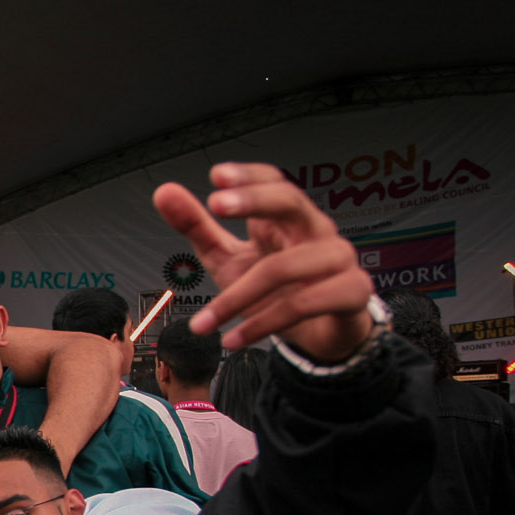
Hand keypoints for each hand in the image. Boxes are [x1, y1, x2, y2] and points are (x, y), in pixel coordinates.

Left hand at [154, 163, 376, 361]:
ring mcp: (338, 260)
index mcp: (286, 218)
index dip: (249, 176)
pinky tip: (232, 339)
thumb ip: (198, 227)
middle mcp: (315, 231)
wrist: (322, 334)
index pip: (273, 182)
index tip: (216, 175)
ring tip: (205, 321)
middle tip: (216, 204)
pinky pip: (304, 305)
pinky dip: (262, 325)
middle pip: (290, 201)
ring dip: (237, 297)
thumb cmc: (276, 291)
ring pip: (285, 267)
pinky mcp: (350, 293)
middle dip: (253, 200)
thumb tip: (164, 191)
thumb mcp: (229, 259)